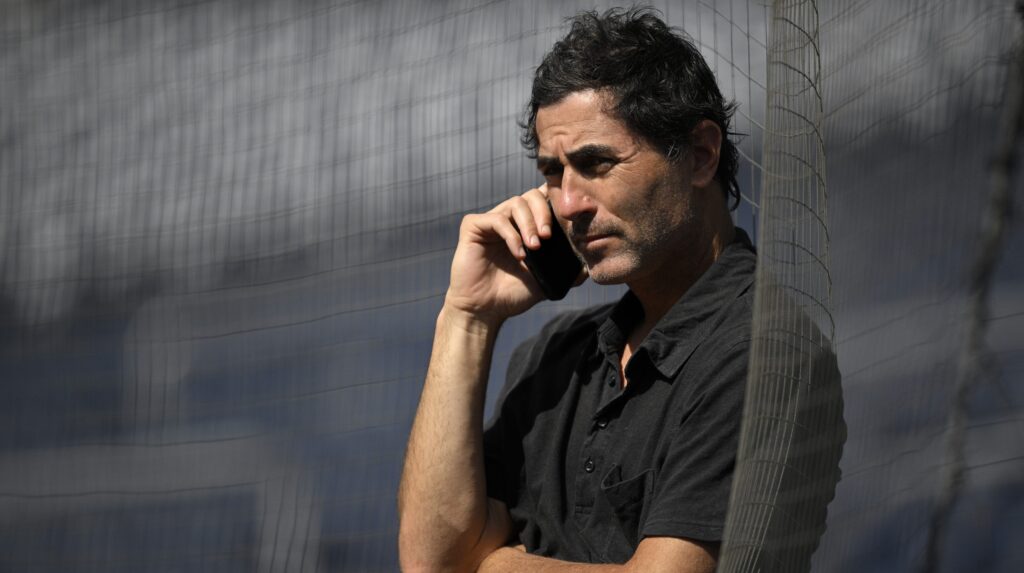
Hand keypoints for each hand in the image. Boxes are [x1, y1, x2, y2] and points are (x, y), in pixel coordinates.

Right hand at [445, 185, 556, 324]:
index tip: (567, 222)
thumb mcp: (547, 279)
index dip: (556, 203)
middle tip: (548, 237)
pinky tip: (519, 254)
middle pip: (532, 195)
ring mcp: (490, 220)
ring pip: (516, 203)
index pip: (544, 199)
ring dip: (530, 224)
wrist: (485, 310)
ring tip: (535, 247)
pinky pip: (496, 219)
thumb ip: (567, 269)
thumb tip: (590, 265)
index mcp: (525, 225)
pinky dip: (511, 235)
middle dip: (544, 213)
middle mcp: (508, 218)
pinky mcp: (473, 226)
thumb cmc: (513, 294)